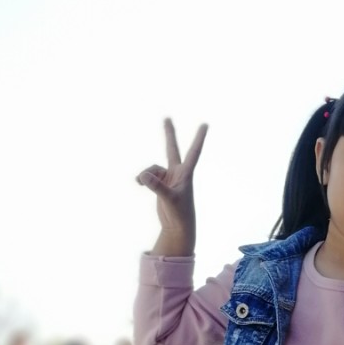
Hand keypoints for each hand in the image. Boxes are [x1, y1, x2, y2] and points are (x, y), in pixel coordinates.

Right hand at [136, 118, 207, 254]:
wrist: (177, 227)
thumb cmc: (180, 214)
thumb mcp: (168, 200)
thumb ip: (156, 186)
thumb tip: (142, 176)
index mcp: (186, 174)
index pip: (194, 152)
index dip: (199, 138)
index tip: (205, 124)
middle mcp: (177, 173)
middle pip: (172, 149)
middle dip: (169, 134)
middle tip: (167, 117)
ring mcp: (168, 177)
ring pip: (152, 168)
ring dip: (145, 175)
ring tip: (140, 183)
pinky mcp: (160, 184)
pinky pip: (147, 176)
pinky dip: (142, 179)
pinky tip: (138, 183)